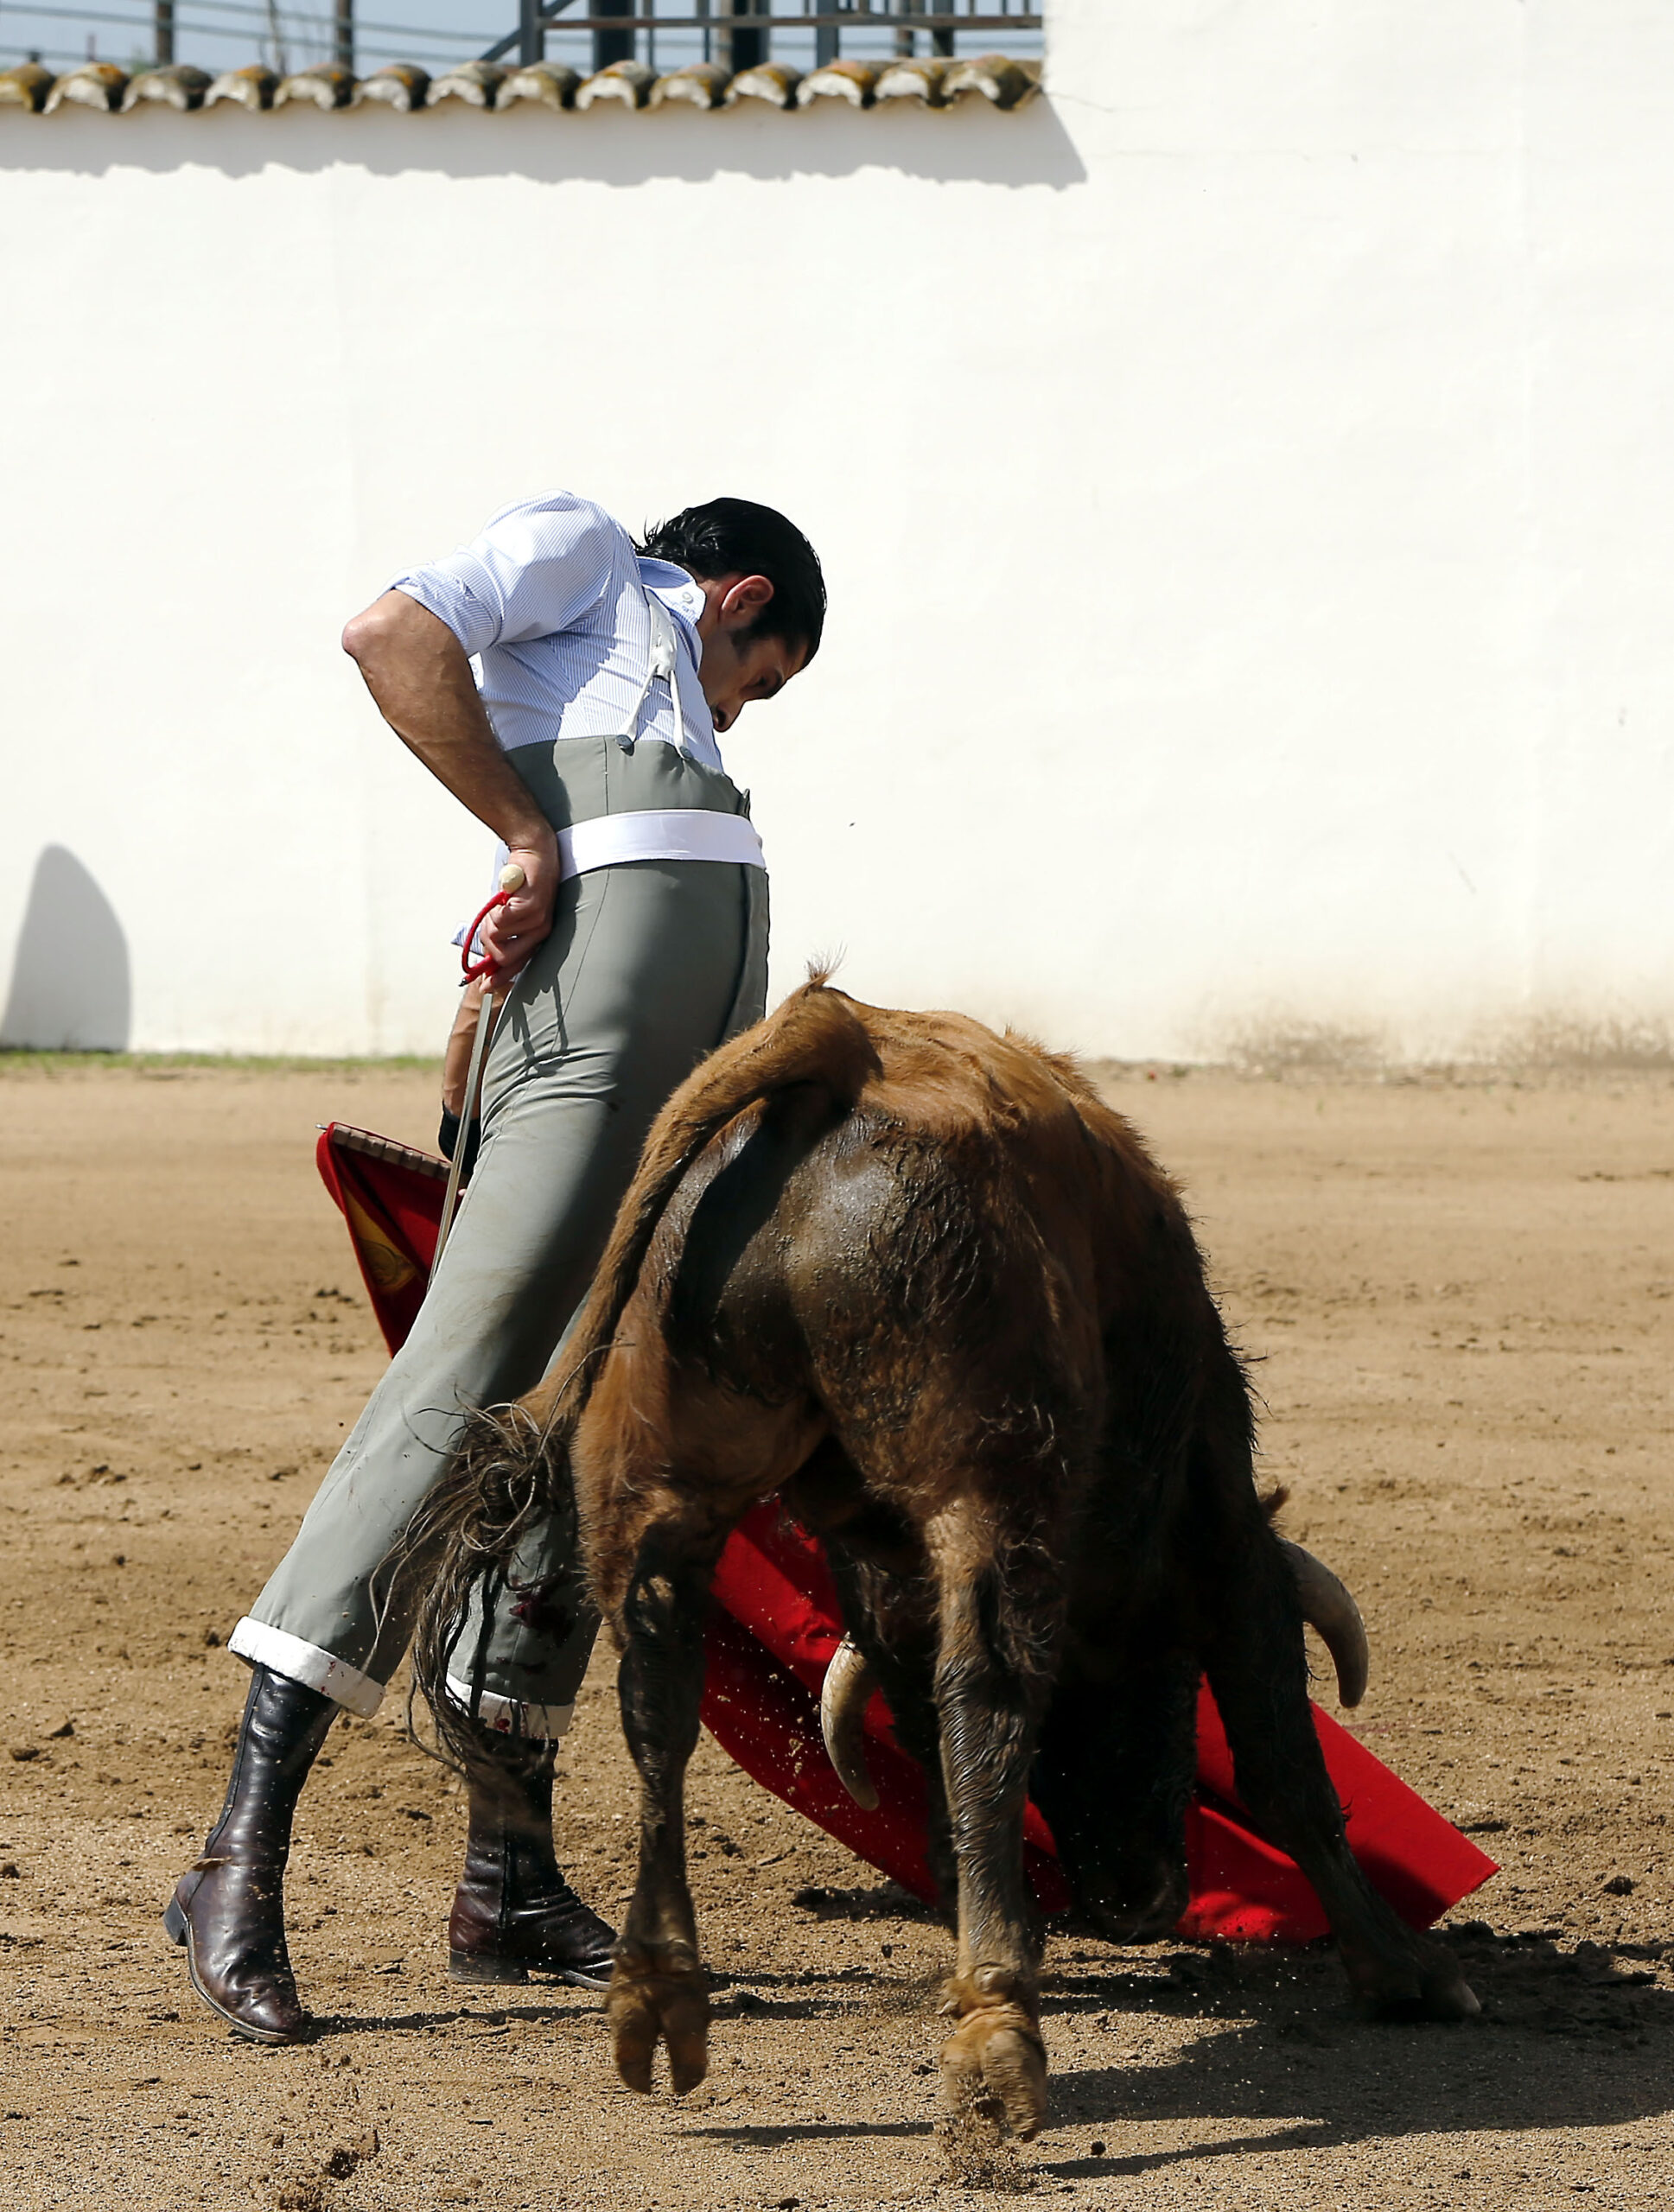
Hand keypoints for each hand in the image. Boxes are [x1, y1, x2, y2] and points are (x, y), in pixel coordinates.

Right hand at [476, 834, 559, 978]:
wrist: (534, 853)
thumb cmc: (522, 882)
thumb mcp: (510, 913)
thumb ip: (502, 934)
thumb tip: (487, 956)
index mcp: (537, 936)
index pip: (518, 965)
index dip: (499, 977)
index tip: (483, 984)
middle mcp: (540, 931)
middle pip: (504, 958)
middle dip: (488, 943)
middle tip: (489, 922)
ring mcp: (537, 920)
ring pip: (497, 937)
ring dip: (490, 921)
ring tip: (499, 905)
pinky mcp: (531, 907)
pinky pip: (500, 921)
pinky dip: (494, 910)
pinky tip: (503, 899)